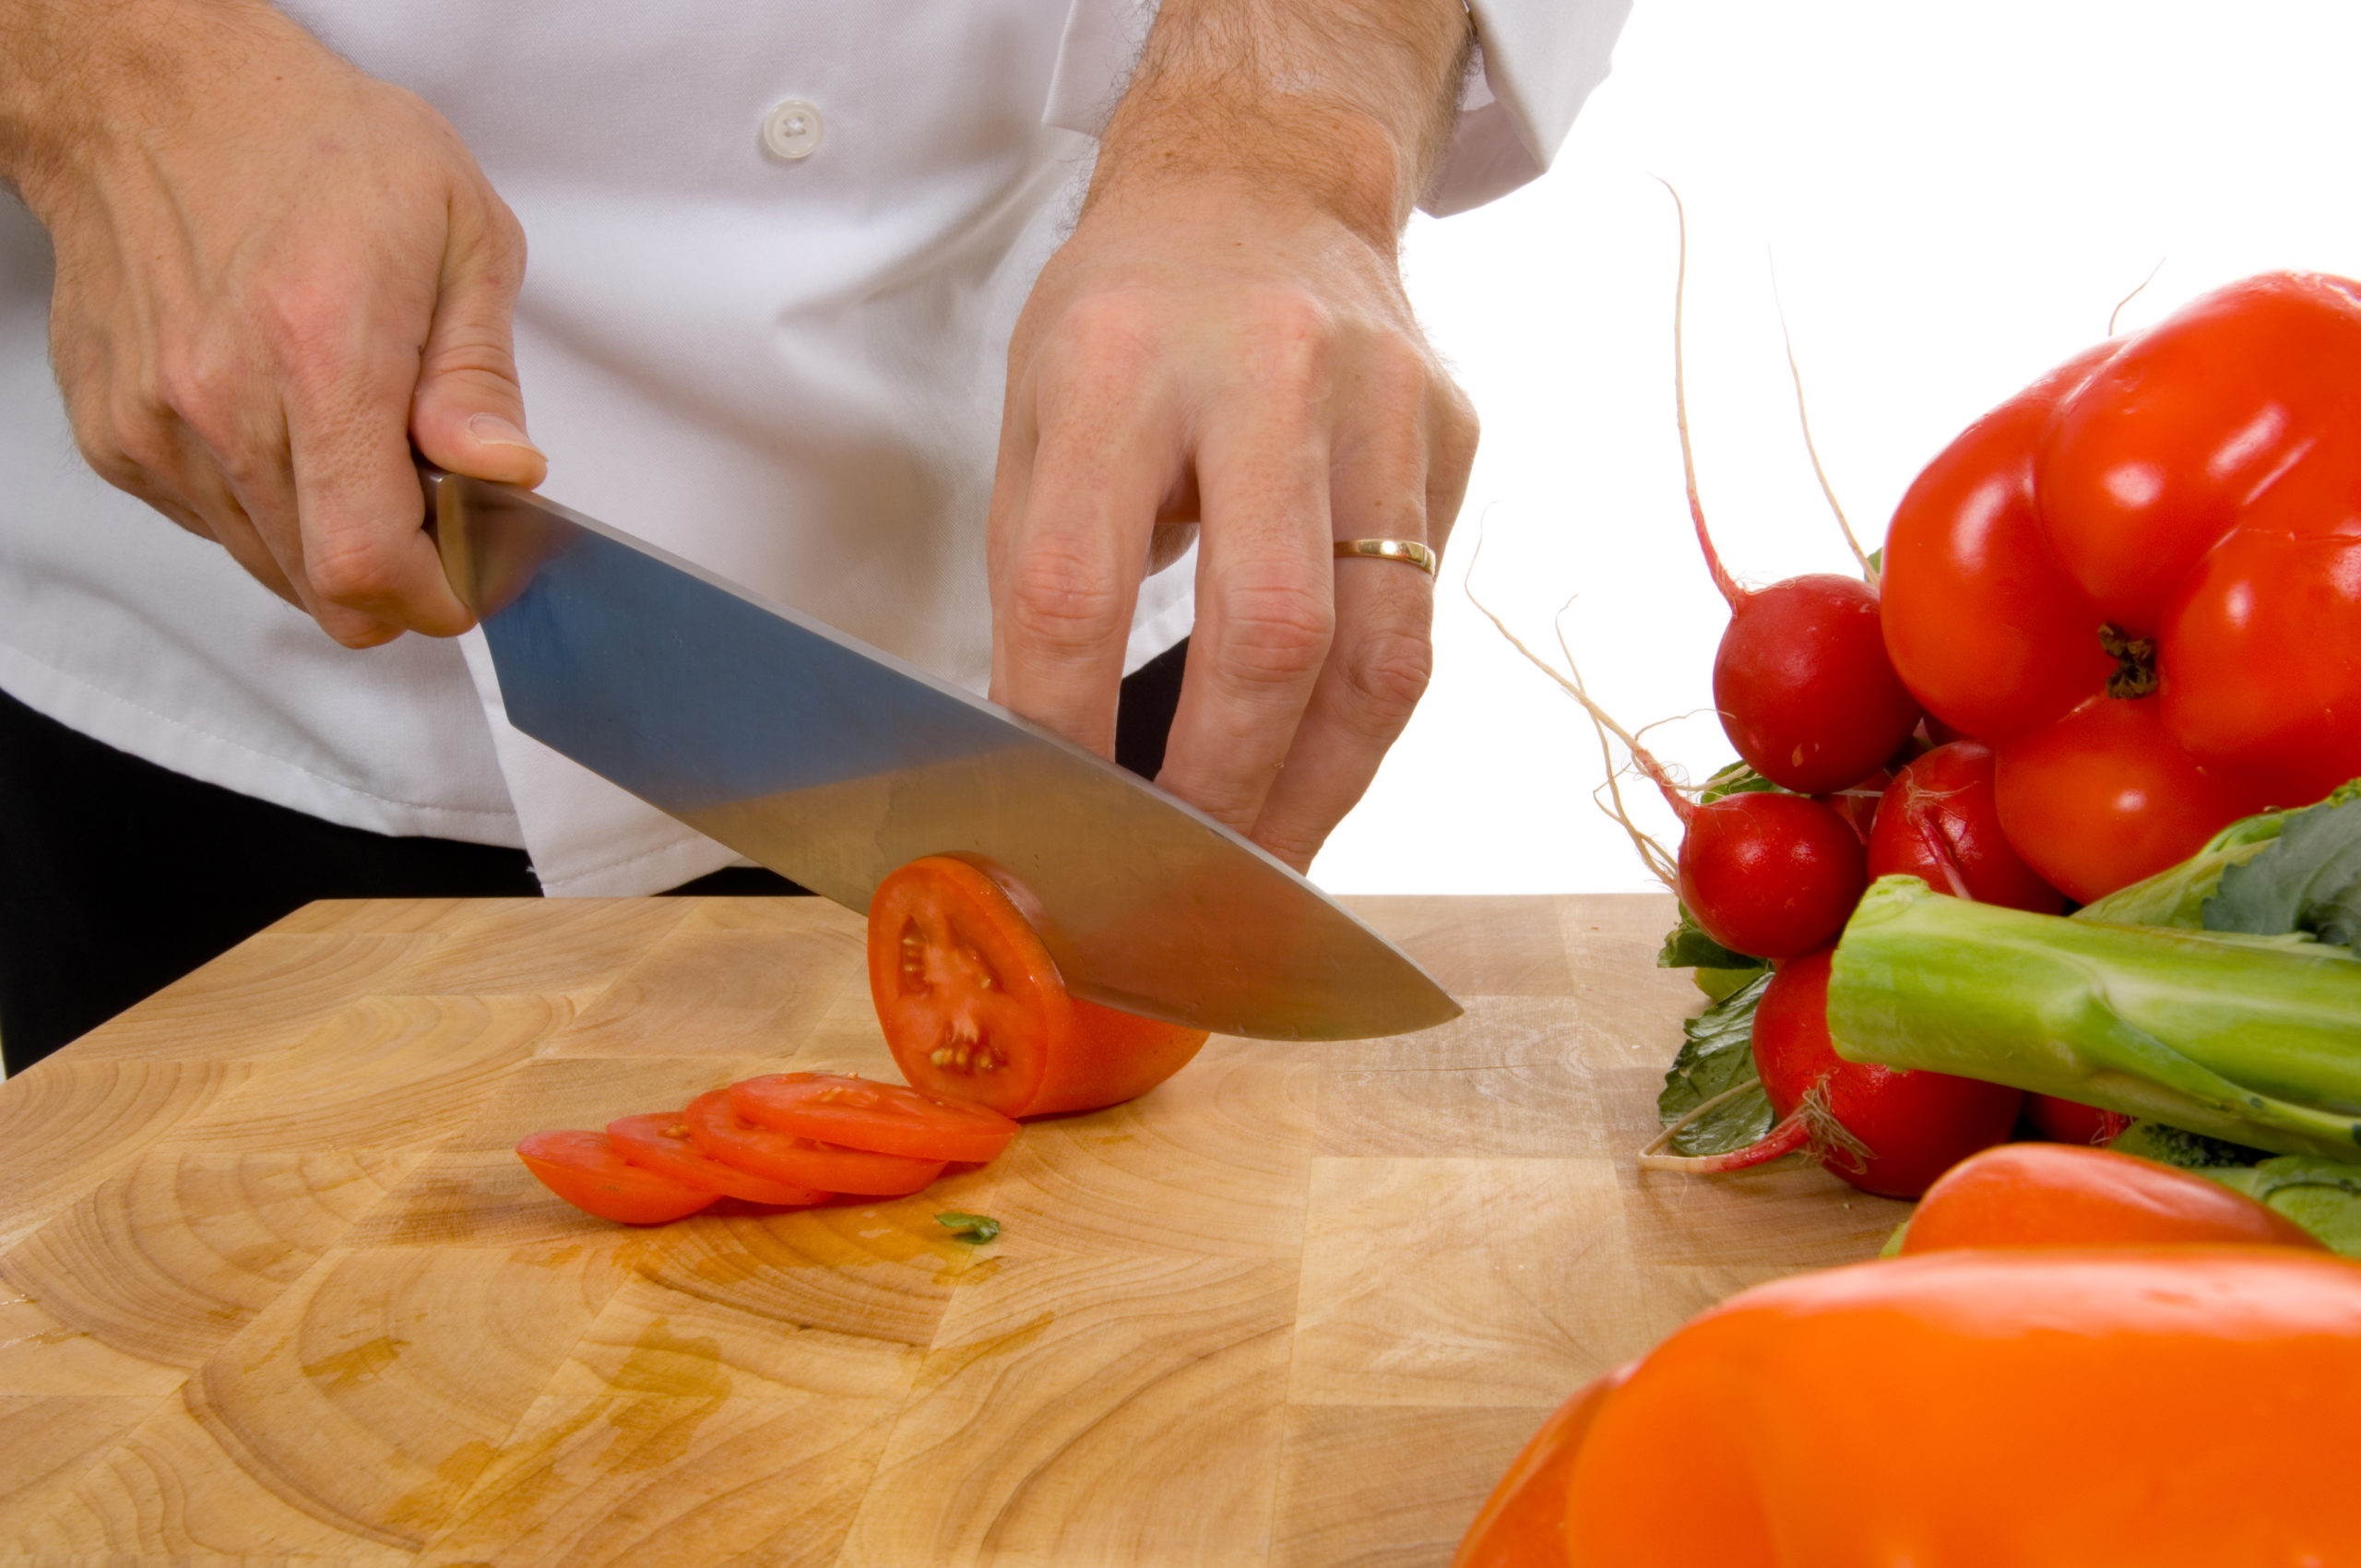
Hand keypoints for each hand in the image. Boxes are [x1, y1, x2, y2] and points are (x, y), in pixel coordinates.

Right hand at [3, 0, 544, 646]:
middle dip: (397, 576)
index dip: (434, 599)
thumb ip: (479, 377)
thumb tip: (505, 474)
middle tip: (430, 509)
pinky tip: (287, 424)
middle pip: (321, 587)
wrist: (160, 99)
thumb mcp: (462, 236)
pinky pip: (213, 525)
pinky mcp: (115, 436)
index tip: (469, 579)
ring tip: (356, 444)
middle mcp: (219, 400)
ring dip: (331, 538)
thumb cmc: (316, 148)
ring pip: (268, 566)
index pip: (366, 559)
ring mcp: (154, 425)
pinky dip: (267, 505)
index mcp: (319, 351)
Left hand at [986, 0, 1475, 871]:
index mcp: (1123, 360)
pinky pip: (1420, 619)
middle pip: (1266, 635)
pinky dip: (1363, 724)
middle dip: (1218, 792)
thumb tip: (1055, 757)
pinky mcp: (1452, 440)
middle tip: (1179, 886)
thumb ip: (1045, 574)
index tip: (1050, 821)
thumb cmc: (1130, 317)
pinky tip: (1316, 775)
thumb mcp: (1037, 413)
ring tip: (1266, 871)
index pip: (1081, 588)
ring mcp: (1384, 406)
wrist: (1265, 190)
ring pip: (1380, 653)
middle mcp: (1270, 373)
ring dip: (1320, 793)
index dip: (1063, 729)